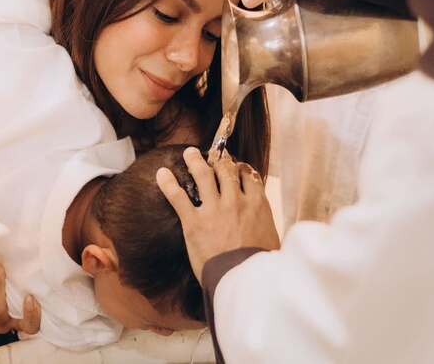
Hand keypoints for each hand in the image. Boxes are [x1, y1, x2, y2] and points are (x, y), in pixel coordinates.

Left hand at [157, 147, 279, 282]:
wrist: (245, 281)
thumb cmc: (261, 266)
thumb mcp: (272, 239)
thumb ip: (265, 222)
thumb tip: (264, 222)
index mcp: (257, 204)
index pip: (248, 175)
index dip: (240, 168)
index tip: (236, 167)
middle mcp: (235, 200)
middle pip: (225, 170)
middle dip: (219, 160)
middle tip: (213, 156)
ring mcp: (214, 209)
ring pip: (203, 175)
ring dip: (194, 161)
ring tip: (189, 153)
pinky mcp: (194, 222)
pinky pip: (178, 197)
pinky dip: (168, 184)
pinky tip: (161, 174)